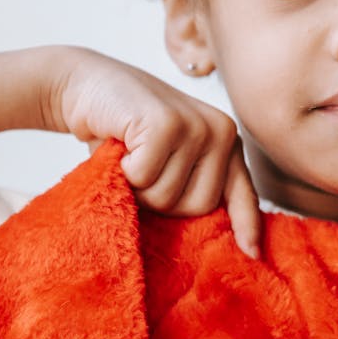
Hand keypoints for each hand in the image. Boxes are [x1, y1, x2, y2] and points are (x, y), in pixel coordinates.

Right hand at [49, 48, 260, 258]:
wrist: (85, 85)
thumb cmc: (126, 131)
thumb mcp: (168, 158)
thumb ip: (190, 182)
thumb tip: (208, 230)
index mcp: (227, 141)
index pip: (242, 192)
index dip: (245, 224)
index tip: (252, 253)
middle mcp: (221, 131)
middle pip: (198, 207)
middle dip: (161, 200)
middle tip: (142, 166)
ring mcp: (196, 125)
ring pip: (167, 197)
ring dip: (137, 185)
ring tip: (130, 153)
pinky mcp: (166, 123)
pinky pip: (143, 179)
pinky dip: (122, 169)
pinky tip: (120, 141)